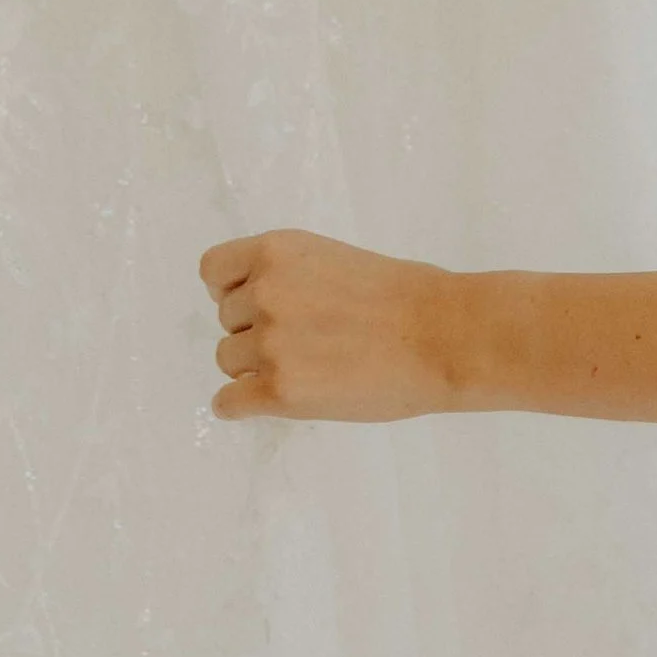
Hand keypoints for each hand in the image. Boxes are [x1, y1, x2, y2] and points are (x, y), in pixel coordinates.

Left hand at [200, 227, 458, 422]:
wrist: (442, 336)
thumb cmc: (403, 294)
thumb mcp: (333, 259)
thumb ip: (290, 276)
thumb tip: (257, 304)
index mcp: (277, 252)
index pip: (213, 271)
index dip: (231, 290)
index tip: (256, 304)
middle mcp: (264, 293)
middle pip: (226, 321)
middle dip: (254, 330)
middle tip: (301, 342)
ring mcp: (270, 344)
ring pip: (228, 361)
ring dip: (254, 368)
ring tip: (303, 369)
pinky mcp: (280, 391)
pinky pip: (230, 403)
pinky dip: (239, 405)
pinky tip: (261, 402)